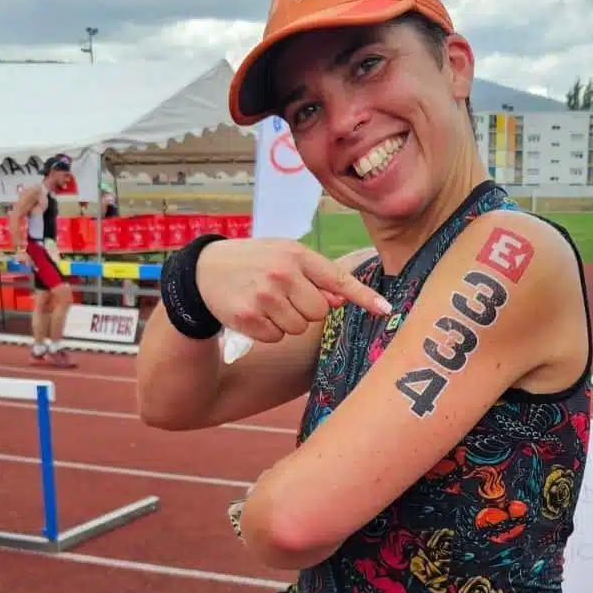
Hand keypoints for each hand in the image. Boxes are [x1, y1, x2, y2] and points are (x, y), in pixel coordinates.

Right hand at [194, 238, 390, 343]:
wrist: (206, 270)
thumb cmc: (256, 262)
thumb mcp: (285, 257)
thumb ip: (316, 277)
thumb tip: (341, 301)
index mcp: (297, 255)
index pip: (338, 279)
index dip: (364, 296)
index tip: (386, 309)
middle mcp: (282, 274)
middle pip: (319, 312)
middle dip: (306, 309)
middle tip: (283, 295)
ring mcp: (264, 296)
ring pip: (299, 327)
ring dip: (287, 321)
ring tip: (266, 302)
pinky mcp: (249, 318)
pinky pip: (277, 337)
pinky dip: (269, 331)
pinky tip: (254, 312)